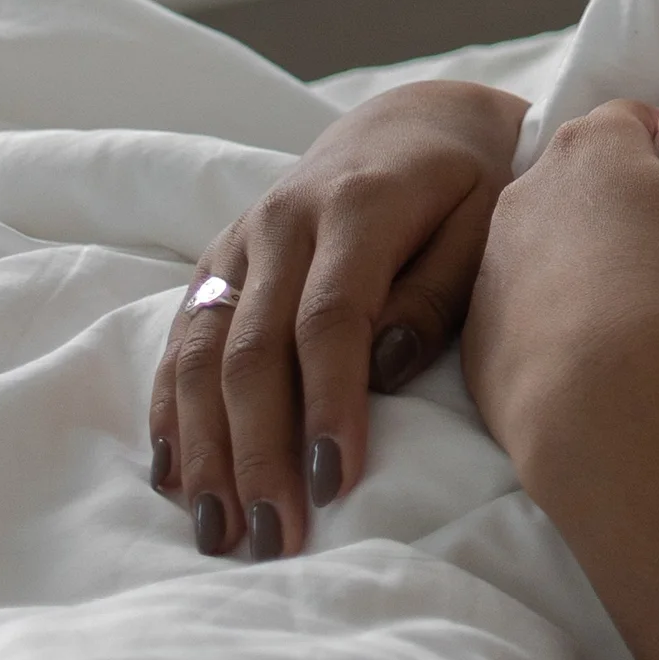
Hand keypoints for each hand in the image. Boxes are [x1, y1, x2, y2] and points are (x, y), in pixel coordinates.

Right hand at [152, 78, 525, 557]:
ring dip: (206, 449)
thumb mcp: (487, 220)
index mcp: (357, 206)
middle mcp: (283, 221)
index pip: (329, 318)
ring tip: (219, 531)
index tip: (334, 481)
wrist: (411, 124)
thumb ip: (439, 291)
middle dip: (258, 451)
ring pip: (200, 353)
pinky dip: (171, 412)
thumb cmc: (468, 185)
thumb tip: (385, 367)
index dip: (327, 403)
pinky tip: (176, 477)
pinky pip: (180, 341)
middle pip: (252, 350)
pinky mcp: (216, 261)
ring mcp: (240, 242)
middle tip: (274, 535)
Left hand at [463, 64, 658, 472]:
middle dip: (619, 202)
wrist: (603, 398)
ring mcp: (491, 258)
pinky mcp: (478, 327)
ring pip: (545, 236)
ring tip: (627, 307)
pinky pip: (521, 300)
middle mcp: (526, 186)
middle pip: (582, 175)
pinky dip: (551, 311)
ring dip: (580, 254)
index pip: (631, 119)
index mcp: (589, 144)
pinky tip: (588, 348)